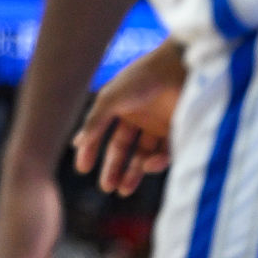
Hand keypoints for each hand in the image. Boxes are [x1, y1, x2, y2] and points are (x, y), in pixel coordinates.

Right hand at [72, 40, 182, 194]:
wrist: (180, 68)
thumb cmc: (142, 78)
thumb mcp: (110, 99)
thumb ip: (94, 122)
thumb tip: (77, 144)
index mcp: (118, 108)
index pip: (101, 134)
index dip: (91, 151)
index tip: (82, 169)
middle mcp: (138, 118)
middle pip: (122, 149)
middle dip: (113, 169)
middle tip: (106, 187)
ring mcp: (158, 126)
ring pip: (143, 156)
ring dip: (133, 173)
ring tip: (123, 190)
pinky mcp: (178, 132)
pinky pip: (165, 154)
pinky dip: (156, 163)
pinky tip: (148, 166)